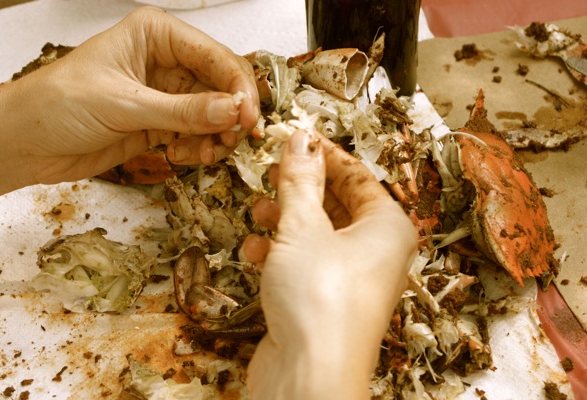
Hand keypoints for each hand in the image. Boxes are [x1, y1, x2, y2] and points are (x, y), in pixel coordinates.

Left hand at [0, 7, 258, 199]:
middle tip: (234, 141)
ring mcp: (165, 95)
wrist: (26, 142)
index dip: (238, 87)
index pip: (215, 57)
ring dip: (216, 136)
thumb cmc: (58, 103)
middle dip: (230, 116)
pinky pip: (196, 134)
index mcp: (157, 36)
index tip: (248, 118)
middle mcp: (166, 62)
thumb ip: (182, 111)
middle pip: (220, 87)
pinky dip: (198, 148)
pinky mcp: (161, 124)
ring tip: (208, 154)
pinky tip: (183, 155)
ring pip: (212, 114)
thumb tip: (232, 111)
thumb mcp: (124, 104)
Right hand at [242, 130, 416, 399]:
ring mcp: (353, 280)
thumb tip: (299, 140)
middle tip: (271, 173)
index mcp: (388, 227)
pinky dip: (281, 253)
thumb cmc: (320, 299)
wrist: (310, 377)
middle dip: (300, 189)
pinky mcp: (327, 302)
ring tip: (259, 213)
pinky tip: (255, 252)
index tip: (295, 139)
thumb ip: (299, 181)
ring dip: (285, 221)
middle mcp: (377, 253)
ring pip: (317, 234)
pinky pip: (306, 263)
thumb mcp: (303, 227)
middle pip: (337, 204)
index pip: (357, 176)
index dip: (324, 155)